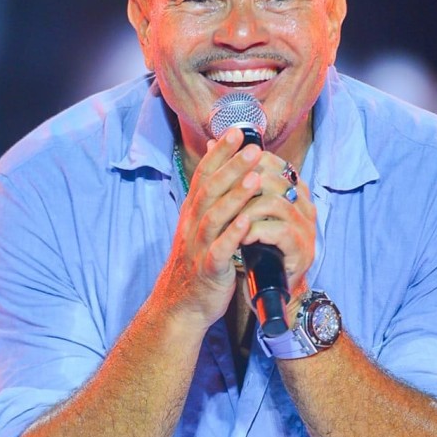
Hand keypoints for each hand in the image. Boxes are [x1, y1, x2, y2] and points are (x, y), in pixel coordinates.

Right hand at [154, 127, 267, 331]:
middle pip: (210, 190)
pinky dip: (232, 234)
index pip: (204, 175)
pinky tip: (246, 222)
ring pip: (215, 216)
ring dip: (235, 195)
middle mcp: (192, 225)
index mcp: (192, 212)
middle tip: (252, 147)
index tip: (237, 131)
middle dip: (232, 167)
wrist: (181, 305)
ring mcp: (198, 247)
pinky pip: (220, 249)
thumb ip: (211, 195)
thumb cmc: (198, 262)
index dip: (220, 153)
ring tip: (255, 177)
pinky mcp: (208, 270)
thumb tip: (218, 158)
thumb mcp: (202, 226)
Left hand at [234, 147, 316, 309]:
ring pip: (275, 204)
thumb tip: (213, 143)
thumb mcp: (242, 207)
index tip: (224, 168)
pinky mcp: (302, 250)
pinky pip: (280, 232)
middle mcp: (305, 206)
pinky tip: (243, 236)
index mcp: (294, 191)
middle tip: (222, 194)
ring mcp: (306, 229)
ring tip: (230, 218)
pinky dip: (257, 231)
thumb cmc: (252, 245)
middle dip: (244, 184)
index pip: (273, 163)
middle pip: (274, 180)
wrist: (263, 288)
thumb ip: (234, 177)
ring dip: (247, 209)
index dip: (248, 161)